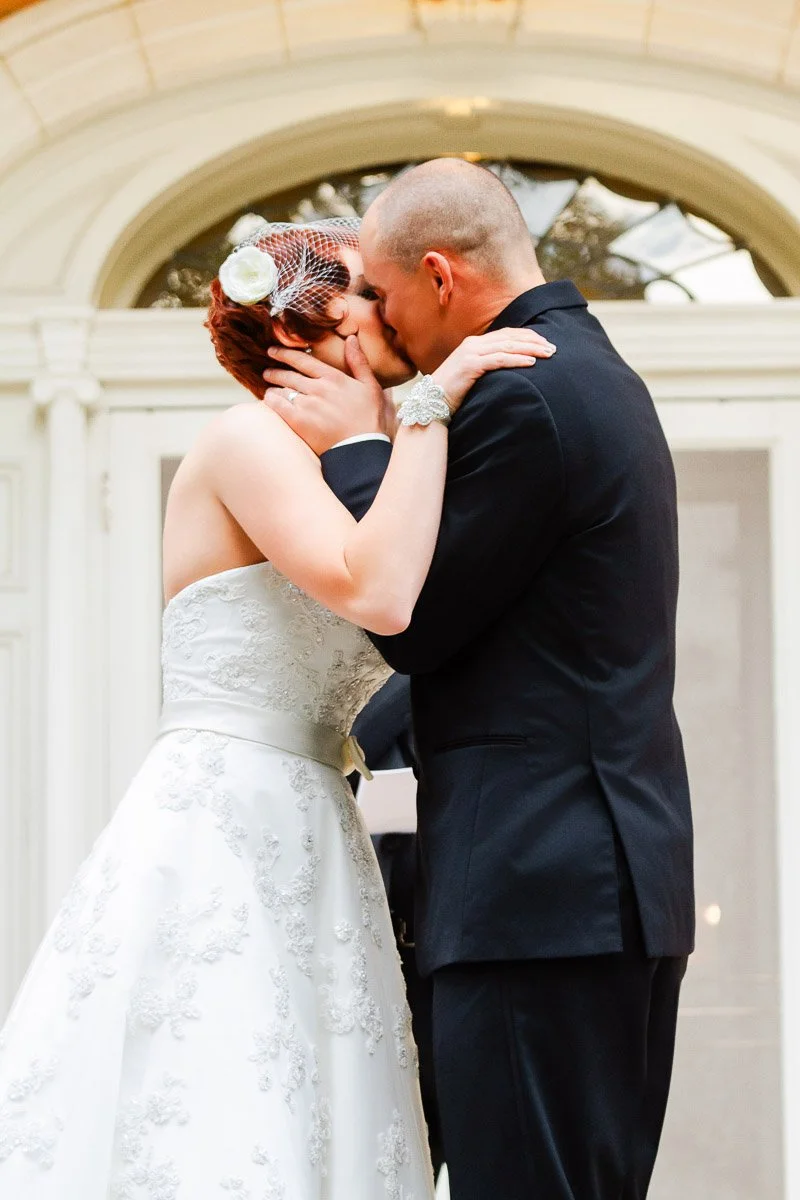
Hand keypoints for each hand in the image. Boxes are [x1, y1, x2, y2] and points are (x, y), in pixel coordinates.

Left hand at [262, 337, 387, 455]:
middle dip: (275, 371)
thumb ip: (359, 362)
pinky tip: (269, 400)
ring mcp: (307, 405)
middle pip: (288, 375)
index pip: (302, 360)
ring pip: (282, 390)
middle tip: (267, 372)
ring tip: (269, 388)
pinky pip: (278, 406)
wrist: (362, 448)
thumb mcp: (371, 387)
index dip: (285, 354)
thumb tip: (352, 339)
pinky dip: (271, 401)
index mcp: (333, 378)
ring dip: (273, 387)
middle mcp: (318, 388)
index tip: (273, 351)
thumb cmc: (370, 419)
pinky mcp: (299, 422)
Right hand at [432, 327, 555, 415]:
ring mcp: (471, 353)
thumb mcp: (472, 375)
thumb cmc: (452, 393)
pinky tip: (531, 362)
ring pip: (507, 346)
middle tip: (553, 348)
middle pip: (510, 337)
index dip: (527, 336)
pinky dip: (517, 359)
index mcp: (474, 343)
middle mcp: (473, 344)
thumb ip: (486, 366)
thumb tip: (507, 368)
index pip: (506, 334)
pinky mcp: (471, 365)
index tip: (544, 342)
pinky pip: (499, 360)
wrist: (430, 403)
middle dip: (534, 341)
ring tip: (548, 354)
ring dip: (530, 349)